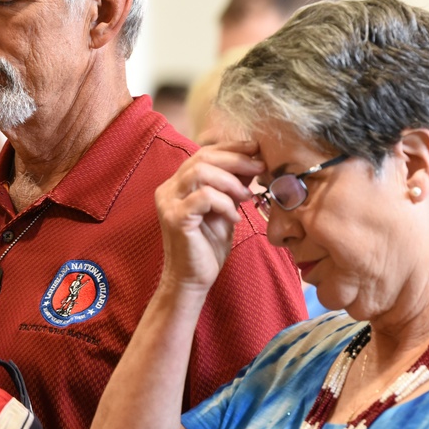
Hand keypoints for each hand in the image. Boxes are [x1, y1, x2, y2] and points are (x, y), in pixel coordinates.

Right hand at [154, 140, 263, 292]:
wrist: (193, 280)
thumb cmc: (207, 247)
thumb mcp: (224, 209)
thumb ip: (231, 186)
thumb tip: (252, 162)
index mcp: (177, 184)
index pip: (203, 153)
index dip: (231, 148)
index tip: (256, 149)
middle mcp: (168, 189)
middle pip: (202, 157)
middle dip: (236, 159)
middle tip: (259, 168)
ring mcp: (169, 202)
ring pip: (201, 172)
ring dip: (230, 181)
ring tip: (246, 196)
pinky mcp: (176, 217)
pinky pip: (204, 197)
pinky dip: (224, 203)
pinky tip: (234, 217)